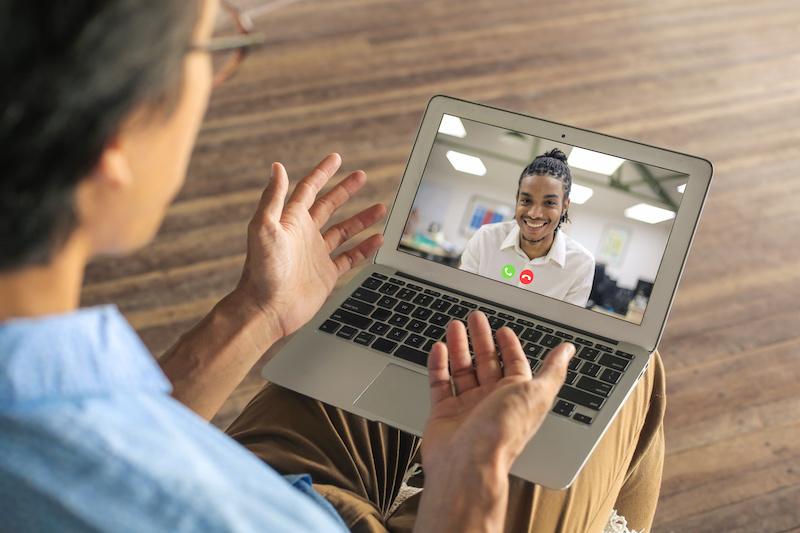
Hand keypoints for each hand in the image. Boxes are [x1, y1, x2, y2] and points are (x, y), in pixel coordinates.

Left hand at [235, 153, 385, 337]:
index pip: (309, 189)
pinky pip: (350, 257)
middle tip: (361, 176)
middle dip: (345, 190)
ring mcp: (316, 254)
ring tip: (381, 207)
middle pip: (328, 205)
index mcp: (290, 220)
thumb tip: (276, 166)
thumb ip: (273, 197)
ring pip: (344, 230)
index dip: (323, 173)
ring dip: (361, 218)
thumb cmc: (262, 270)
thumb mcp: (264, 227)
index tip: (336, 159)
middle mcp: (304, 234)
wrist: (267, 308)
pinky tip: (377, 239)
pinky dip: (364, 248)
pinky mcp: (326, 274)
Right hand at [415, 311, 573, 531]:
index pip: (514, 364)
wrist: (468, 462)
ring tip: (454, 327)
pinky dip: (439, 366)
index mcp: (516, 396)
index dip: (509, 346)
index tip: (502, 329)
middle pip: (486, 362)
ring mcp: (467, 407)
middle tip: (475, 318)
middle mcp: (492, 401)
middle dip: (481, 339)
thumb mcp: (536, 393)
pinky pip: (440, 384)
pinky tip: (439, 350)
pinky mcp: (443, 413)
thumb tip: (568, 350)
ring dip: (459, 347)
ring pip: (462, 370)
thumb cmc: (503, 432)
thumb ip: (553, 370)